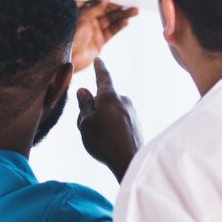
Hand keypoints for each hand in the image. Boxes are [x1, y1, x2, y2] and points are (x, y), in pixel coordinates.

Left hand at [72, 0, 138, 71]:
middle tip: (130, 2)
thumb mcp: (82, 18)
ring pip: (111, 20)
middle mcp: (88, 20)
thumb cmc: (69, 37)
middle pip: (106, 10)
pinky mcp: (99, 41)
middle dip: (118, 6)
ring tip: (135, 11)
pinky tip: (126, 22)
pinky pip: (111, 31)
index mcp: (80, 12)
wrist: (68, 60)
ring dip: (123, 15)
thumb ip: (95, 6)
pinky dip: (119, 26)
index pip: (95, 0)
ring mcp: (94, 31)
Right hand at [78, 59, 141, 182]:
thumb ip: (84, 104)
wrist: (129, 161)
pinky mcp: (136, 124)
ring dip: (102, 120)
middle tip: (85, 127)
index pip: (103, 77)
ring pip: (110, 112)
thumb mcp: (85, 122)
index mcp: (110, 97)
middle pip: (103, 100)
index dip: (99, 69)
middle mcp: (124, 101)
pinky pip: (119, 122)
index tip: (99, 60)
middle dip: (93, 109)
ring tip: (98, 139)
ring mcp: (132, 113)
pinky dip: (112, 128)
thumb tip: (84, 90)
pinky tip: (110, 143)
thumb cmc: (104, 141)